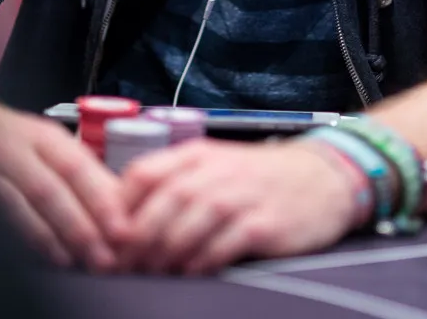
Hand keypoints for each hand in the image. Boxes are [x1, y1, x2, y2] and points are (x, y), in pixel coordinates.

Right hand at [0, 97, 129, 270]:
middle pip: (49, 189)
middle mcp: (19, 152)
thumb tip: (123, 206)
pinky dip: (19, 240)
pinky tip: (39, 257)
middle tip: (103, 255)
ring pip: (19, 207)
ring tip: (74, 261)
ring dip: (49, 238)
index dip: (99, 198)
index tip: (122, 228)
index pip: (76, 166)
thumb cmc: (21, 139)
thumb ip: (85, 172)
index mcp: (47, 137)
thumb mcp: (54, 144)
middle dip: (78, 226)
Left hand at [117, 137, 360, 273]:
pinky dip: (202, 261)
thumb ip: (173, 183)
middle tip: (121, 265)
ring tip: (151, 273)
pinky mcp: (264, 223)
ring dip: (164, 252)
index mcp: (196, 153)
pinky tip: (192, 273)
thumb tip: (124, 218)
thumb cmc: (257, 176)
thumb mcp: (213, 166)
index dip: (119, 206)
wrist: (321, 176)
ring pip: (189, 223)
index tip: (106, 235)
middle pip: (163, 201)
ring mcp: (241, 196)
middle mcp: (215, 170)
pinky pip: (224, 244)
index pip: (144, 172)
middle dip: (137, 237)